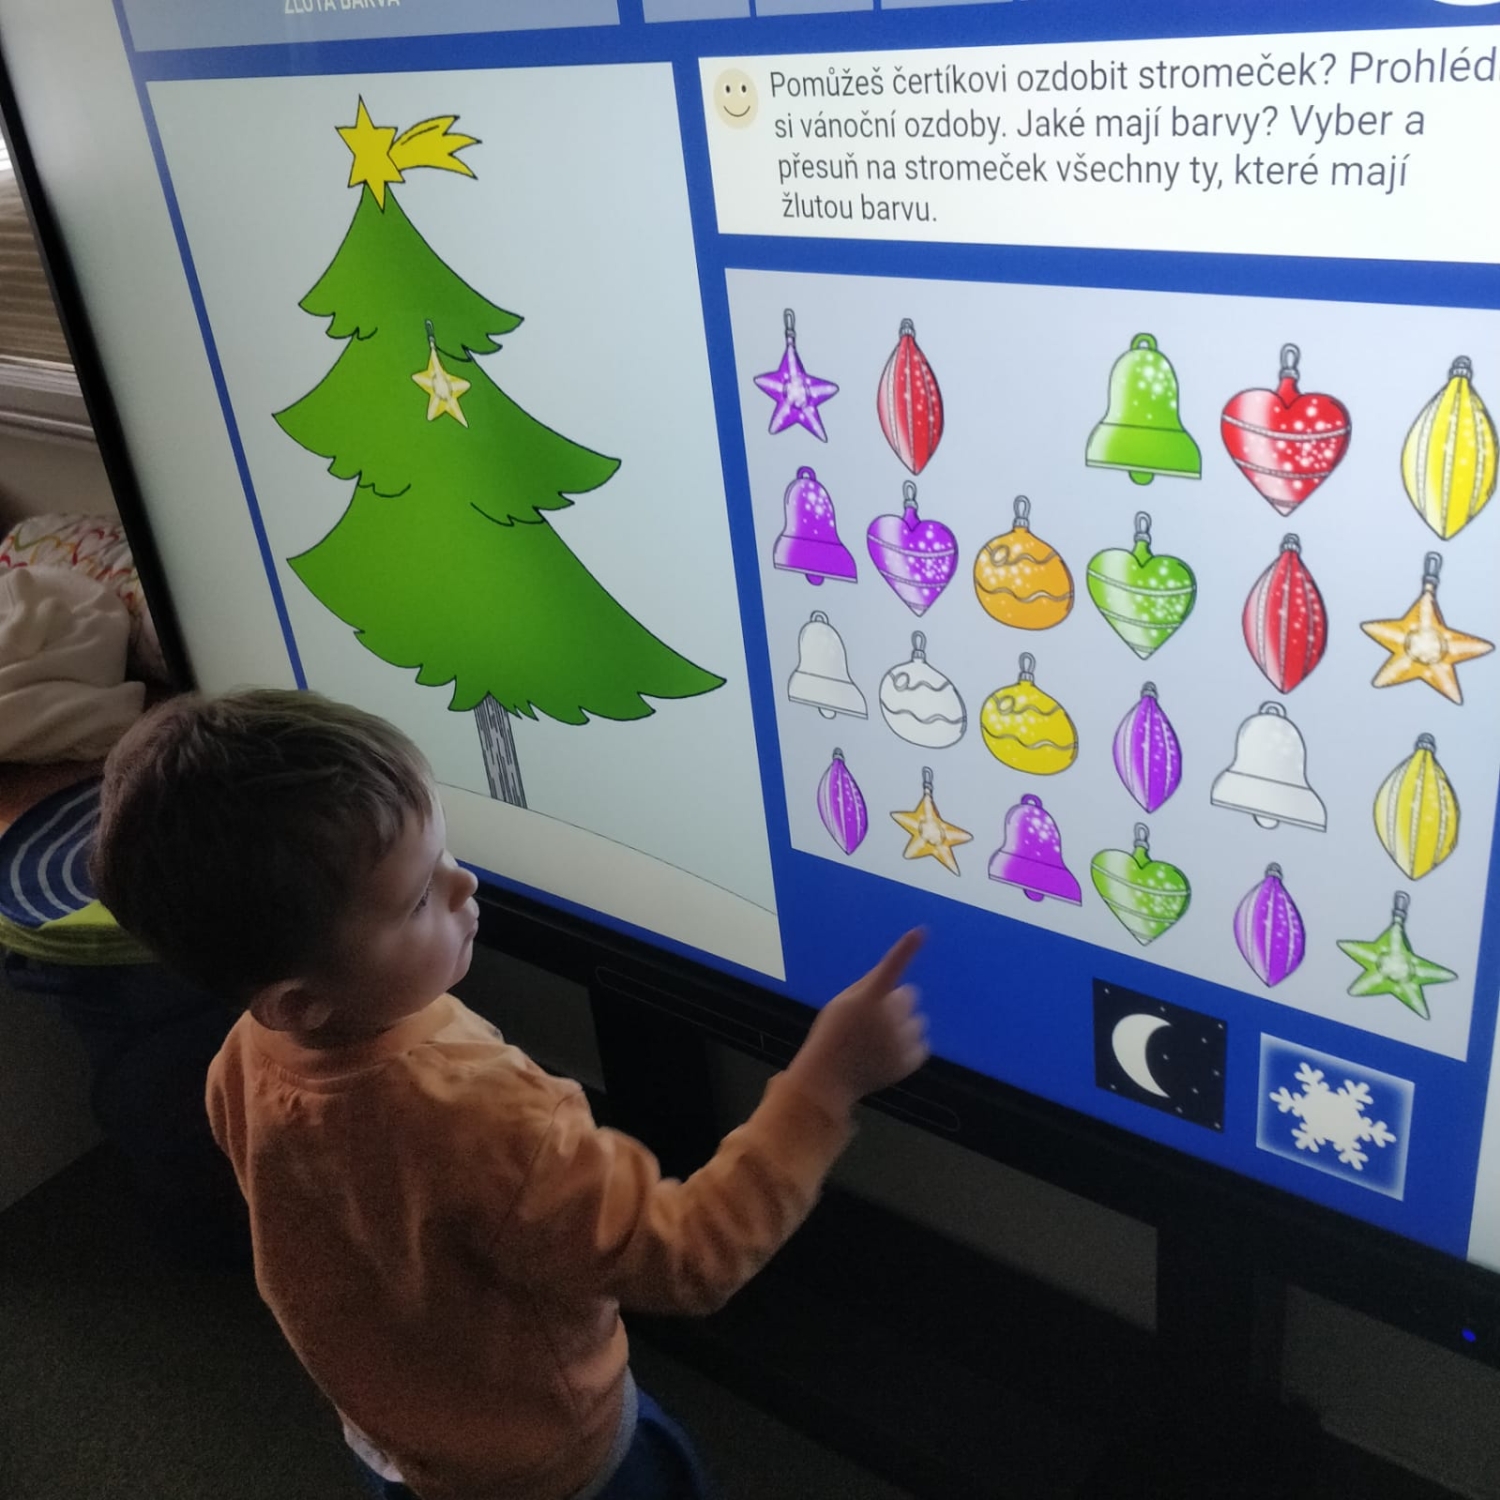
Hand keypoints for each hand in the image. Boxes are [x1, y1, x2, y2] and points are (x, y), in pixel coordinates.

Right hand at [786, 929, 928, 1113]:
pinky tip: (887, 1054)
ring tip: (879, 1040)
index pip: (891, 967)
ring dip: (904, 1025)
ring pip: (918, 1020)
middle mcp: (888, 1018)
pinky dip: (908, 1047)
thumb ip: (867, 988)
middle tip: (873, 1019)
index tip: (921, 931)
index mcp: (868, 999)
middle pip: (910, 995)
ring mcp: (900, 1041)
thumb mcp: (841, 1004)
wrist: (828, 1079)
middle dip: (897, 1002)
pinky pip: (921, 1044)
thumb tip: (895, 982)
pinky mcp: (909, 1061)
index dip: (907, 948)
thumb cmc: (832, 1035)